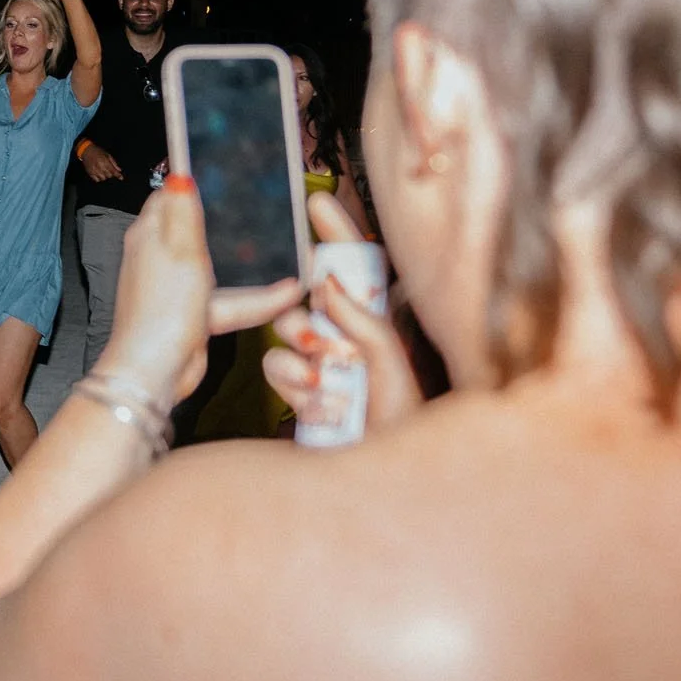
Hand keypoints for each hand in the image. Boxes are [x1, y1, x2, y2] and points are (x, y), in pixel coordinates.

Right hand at [79, 142, 123, 182]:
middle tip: (108, 169)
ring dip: (104, 176)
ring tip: (102, 170)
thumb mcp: (107, 155)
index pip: (113, 171)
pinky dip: (99, 178)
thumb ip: (114, 163)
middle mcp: (100, 167)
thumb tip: (119, 170)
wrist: (86, 151)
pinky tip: (98, 173)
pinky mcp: (90, 173)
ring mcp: (94, 171)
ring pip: (103, 179)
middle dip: (110, 173)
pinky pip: (97, 180)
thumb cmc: (98, 151)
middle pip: (109, 176)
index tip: (121, 178)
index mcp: (105, 162)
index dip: (118, 175)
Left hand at [96, 176, 300, 406]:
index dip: (193, 182)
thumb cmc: (163, 307)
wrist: (155, 370)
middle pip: (196, 227)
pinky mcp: (194, 312)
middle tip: (261, 205)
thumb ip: (184, 211)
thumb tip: (181, 173)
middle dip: (226, 219)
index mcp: (149, 234)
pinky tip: (288, 294)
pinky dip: (256, 297)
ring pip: (217, 265)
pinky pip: (229, 298)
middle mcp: (160, 256)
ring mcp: (178, 285)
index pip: (168, 196)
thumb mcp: (179, 250)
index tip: (225, 172)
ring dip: (247, 261)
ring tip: (283, 247)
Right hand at [265, 191, 424, 433]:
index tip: (316, 201)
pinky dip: (296, 389)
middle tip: (320, 345)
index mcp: (375, 322)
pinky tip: (323, 408)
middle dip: (303, 320)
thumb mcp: (392, 367)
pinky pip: (276, 371)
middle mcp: (345, 337)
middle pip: (303, 301)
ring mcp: (319, 364)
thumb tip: (325, 282)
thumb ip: (361, 322)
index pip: (354, 267)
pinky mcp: (299, 392)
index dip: (335, 232)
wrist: (385, 478)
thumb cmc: (404, 423)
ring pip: (283, 336)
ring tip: (325, 383)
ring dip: (299, 358)